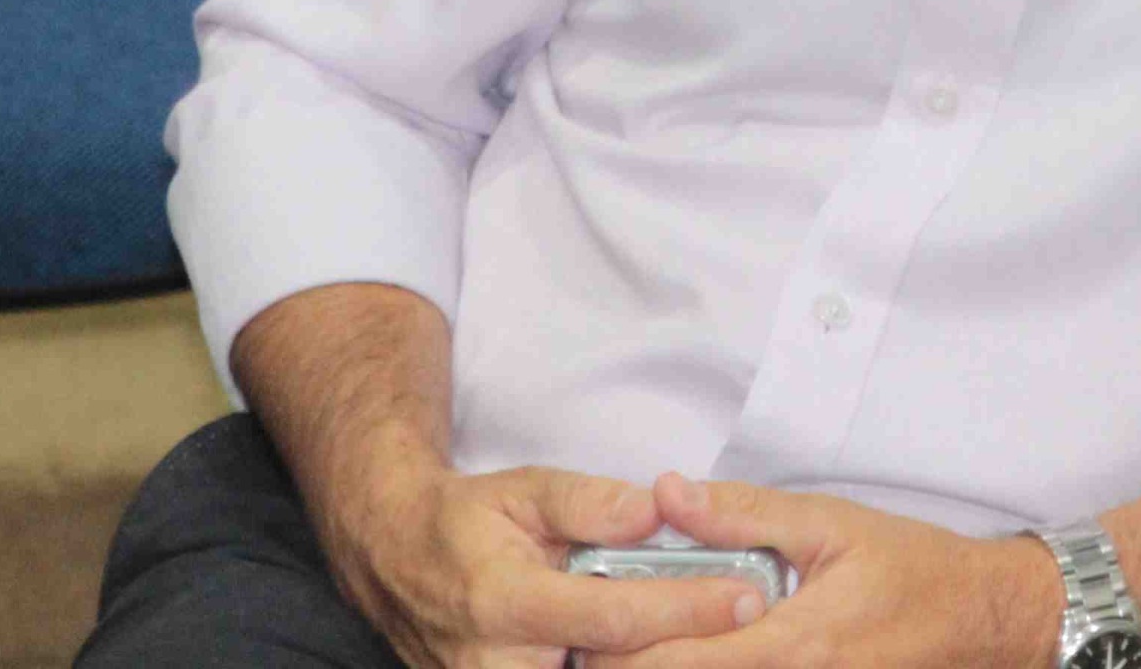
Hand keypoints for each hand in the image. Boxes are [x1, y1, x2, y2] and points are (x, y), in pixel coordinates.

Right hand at [324, 458, 778, 668]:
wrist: (395, 561)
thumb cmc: (466, 522)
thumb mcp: (523, 490)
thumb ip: (589, 502)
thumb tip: (654, 511)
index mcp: (507, 601)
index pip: (615, 616)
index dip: (685, 610)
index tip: (745, 598)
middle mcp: (500, 664)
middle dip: (682, 651)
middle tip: (745, 621)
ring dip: (656, 661)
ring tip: (711, 636)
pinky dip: (621, 665)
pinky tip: (664, 647)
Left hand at [587, 474, 1058, 668]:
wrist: (981, 620)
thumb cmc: (911, 567)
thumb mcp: (829, 522)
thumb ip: (742, 514)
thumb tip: (666, 493)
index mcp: (793, 644)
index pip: (680, 661)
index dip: (620, 652)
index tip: (579, 632)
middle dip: (632, 667)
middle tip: (588, 648)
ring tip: (626, 651)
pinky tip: (688, 655)